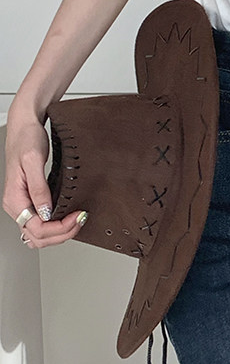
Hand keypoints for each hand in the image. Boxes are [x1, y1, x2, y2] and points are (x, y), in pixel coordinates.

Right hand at [3, 107, 85, 247]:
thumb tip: (45, 212)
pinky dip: (57, 227)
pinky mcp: (32, 201)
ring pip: (40, 235)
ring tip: (77, 221)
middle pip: (38, 237)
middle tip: (81, 220)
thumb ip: (39, 188)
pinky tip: (69, 218)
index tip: (77, 216)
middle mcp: (17, 206)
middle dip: (62, 234)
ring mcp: (24, 205)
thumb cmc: (26, 139)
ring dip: (60, 234)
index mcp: (14, 199)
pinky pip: (42, 224)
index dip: (59, 228)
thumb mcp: (33, 161)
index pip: (36, 229)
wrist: (25, 126)